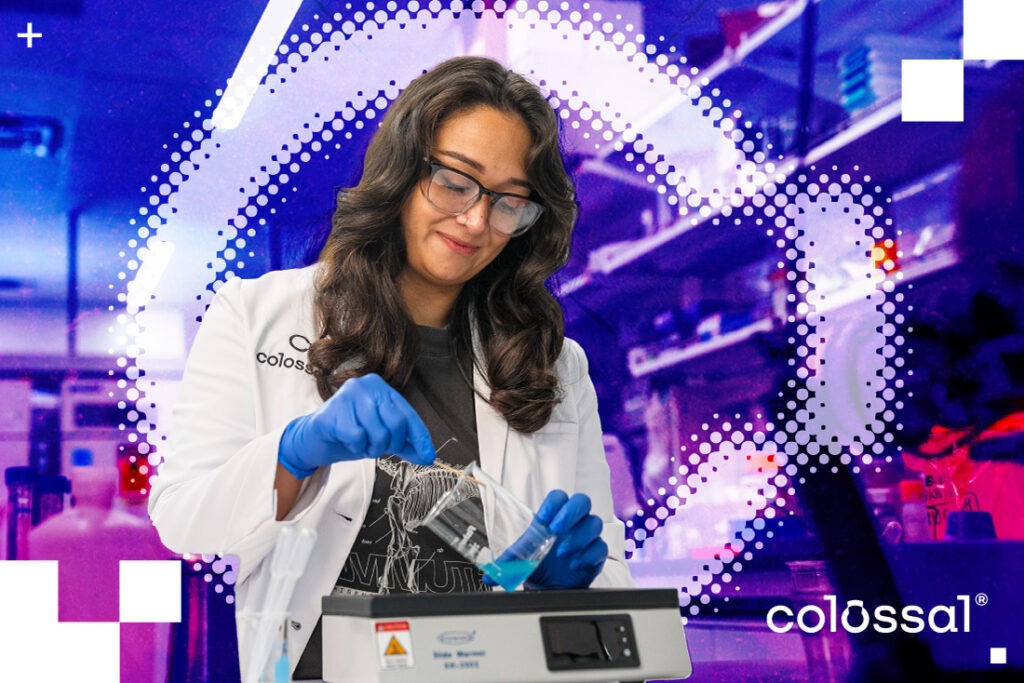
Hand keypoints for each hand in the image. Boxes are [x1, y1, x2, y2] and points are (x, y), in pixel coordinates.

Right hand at [278, 373, 434, 479]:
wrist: (314, 439)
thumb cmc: (349, 433)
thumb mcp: (381, 436)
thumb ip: (404, 443)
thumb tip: (428, 456)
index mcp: (380, 388)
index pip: (408, 414)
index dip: (420, 437)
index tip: (428, 456)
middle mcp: (365, 385)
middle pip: (396, 423)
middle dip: (389, 444)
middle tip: (375, 447)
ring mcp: (347, 395)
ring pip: (378, 432)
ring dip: (371, 447)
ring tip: (360, 443)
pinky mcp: (332, 412)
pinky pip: (357, 437)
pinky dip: (355, 446)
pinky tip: (347, 440)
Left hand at [484, 490, 607, 589]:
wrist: (552, 587)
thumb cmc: (539, 565)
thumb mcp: (521, 562)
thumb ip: (507, 565)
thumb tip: (487, 576)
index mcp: (553, 517)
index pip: (559, 497)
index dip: (554, 503)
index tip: (544, 517)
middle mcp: (572, 523)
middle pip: (582, 502)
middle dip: (570, 513)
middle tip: (557, 529)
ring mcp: (586, 536)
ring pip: (593, 523)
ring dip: (578, 537)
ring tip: (562, 553)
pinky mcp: (596, 553)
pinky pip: (600, 547)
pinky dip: (588, 555)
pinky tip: (575, 565)